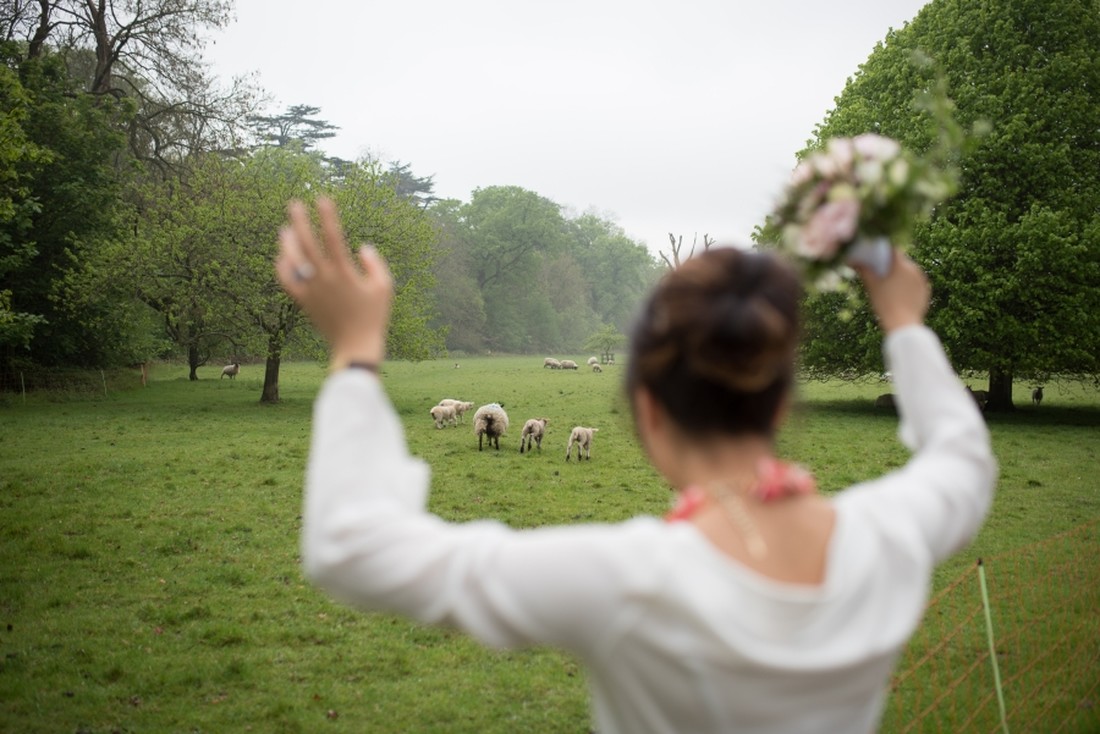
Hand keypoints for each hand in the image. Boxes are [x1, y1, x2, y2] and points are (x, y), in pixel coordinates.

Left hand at [275, 197, 393, 368]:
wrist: (354, 346)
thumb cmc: (374, 317)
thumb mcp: (385, 288)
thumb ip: (375, 264)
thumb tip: (362, 247)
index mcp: (344, 273)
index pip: (333, 237)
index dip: (327, 216)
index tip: (322, 199)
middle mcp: (324, 279)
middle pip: (307, 243)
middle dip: (299, 221)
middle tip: (293, 203)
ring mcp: (311, 290)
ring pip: (293, 260)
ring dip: (288, 242)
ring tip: (286, 228)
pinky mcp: (303, 302)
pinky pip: (287, 281)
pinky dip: (282, 267)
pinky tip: (282, 256)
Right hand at [854, 251, 929, 332]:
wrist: (903, 324)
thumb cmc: (884, 304)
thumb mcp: (871, 286)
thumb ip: (863, 270)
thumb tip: (852, 260)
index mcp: (900, 264)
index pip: (893, 249)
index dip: (884, 248)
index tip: (876, 251)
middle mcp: (914, 268)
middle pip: (901, 260)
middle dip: (891, 263)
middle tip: (880, 269)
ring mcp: (921, 279)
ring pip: (909, 271)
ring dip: (900, 273)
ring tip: (889, 282)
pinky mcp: (926, 289)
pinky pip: (915, 282)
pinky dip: (908, 284)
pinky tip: (899, 292)